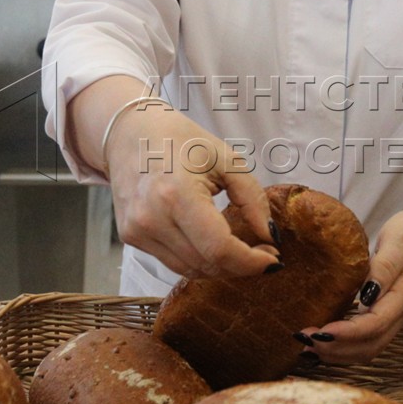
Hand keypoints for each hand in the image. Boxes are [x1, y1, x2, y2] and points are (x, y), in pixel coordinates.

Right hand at [103, 100, 278, 279]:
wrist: (128, 133)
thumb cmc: (180, 140)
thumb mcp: (226, 159)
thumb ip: (253, 199)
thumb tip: (269, 235)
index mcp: (176, 194)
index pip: (219, 249)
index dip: (251, 262)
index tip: (274, 259)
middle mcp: (151, 218)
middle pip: (206, 264)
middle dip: (241, 265)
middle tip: (264, 252)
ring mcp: (137, 231)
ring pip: (190, 270)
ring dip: (221, 267)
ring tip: (241, 250)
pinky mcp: (130, 237)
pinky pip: (173, 262)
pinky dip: (198, 259)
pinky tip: (212, 244)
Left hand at [305, 191, 402, 363]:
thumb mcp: (400, 239)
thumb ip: (385, 266)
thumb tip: (367, 293)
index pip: (375, 325)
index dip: (346, 333)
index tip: (319, 331)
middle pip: (371, 345)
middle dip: (337, 349)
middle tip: (304, 340)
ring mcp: (397, 317)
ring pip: (370, 349)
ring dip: (339, 353)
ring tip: (308, 346)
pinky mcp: (389, 316)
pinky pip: (369, 341)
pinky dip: (345, 348)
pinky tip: (324, 342)